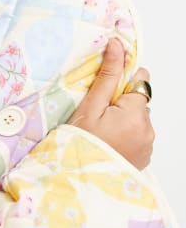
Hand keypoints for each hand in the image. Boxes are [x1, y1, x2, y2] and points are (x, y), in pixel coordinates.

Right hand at [67, 38, 153, 169]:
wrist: (79, 182)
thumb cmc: (81, 144)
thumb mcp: (90, 106)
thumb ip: (108, 75)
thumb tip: (117, 44)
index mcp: (136, 112)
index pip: (140, 79)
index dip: (120, 83)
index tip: (103, 95)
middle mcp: (148, 128)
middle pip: (138, 101)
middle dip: (120, 104)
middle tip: (96, 118)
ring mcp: (147, 145)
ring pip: (137, 119)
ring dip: (122, 121)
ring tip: (100, 134)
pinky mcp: (143, 157)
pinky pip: (137, 137)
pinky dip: (125, 137)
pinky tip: (107, 144)